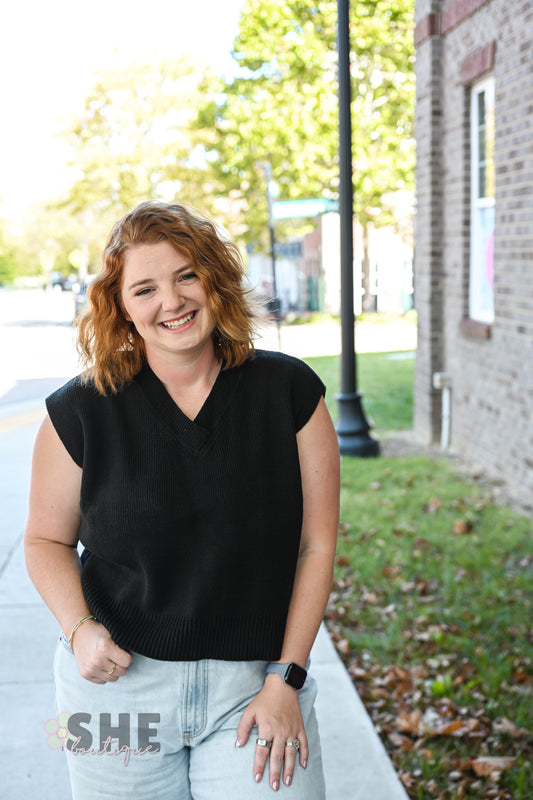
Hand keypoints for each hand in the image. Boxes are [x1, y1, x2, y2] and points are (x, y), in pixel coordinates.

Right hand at [71, 620, 131, 683]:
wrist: (79, 633)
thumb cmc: (99, 632)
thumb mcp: (113, 632)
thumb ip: (123, 643)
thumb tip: (136, 651)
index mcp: (105, 647)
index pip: (127, 661)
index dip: (128, 656)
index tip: (124, 651)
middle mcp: (97, 660)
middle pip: (121, 671)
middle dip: (122, 664)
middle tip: (117, 656)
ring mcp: (90, 669)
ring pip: (113, 678)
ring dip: (114, 671)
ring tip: (109, 660)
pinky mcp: (85, 675)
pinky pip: (103, 681)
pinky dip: (104, 675)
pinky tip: (101, 665)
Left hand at [235, 675, 307, 790]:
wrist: (282, 686)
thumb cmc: (264, 699)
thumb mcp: (249, 711)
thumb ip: (243, 728)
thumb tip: (237, 745)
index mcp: (267, 728)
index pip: (262, 751)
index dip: (259, 766)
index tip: (257, 778)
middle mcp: (281, 731)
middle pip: (277, 756)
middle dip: (275, 773)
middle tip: (274, 787)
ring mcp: (292, 730)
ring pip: (291, 753)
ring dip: (290, 768)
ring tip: (287, 781)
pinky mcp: (300, 727)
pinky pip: (303, 743)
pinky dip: (304, 755)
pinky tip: (303, 765)